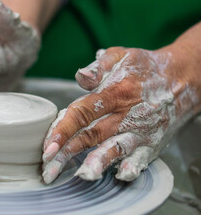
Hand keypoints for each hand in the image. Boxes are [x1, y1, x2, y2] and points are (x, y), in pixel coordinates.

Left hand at [42, 44, 199, 182]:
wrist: (184, 76)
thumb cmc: (146, 67)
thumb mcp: (121, 56)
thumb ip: (99, 66)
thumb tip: (81, 76)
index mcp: (114, 92)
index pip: (82, 112)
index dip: (63, 129)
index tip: (47, 146)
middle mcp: (126, 114)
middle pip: (91, 135)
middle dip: (68, 153)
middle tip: (49, 170)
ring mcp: (140, 130)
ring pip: (115, 148)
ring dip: (98, 162)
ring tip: (83, 176)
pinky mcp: (153, 141)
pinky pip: (142, 156)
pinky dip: (132, 166)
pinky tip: (121, 175)